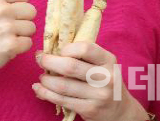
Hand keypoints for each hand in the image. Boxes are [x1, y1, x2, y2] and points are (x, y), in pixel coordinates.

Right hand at [0, 0, 36, 80]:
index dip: (15, 6)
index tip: (1, 14)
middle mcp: (0, 9)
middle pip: (31, 11)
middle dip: (20, 21)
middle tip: (2, 28)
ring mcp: (6, 28)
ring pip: (31, 27)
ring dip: (20, 35)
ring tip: (2, 38)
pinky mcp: (10, 46)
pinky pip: (29, 43)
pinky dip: (19, 48)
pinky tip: (3, 49)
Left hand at [33, 42, 147, 120]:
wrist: (120, 110)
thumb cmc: (106, 82)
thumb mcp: (104, 65)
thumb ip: (85, 57)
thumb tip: (53, 50)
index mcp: (109, 60)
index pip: (85, 48)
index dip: (67, 48)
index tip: (59, 51)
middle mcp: (106, 77)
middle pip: (70, 67)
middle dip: (49, 62)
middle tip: (40, 60)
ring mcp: (98, 95)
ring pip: (63, 86)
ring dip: (46, 80)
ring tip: (41, 77)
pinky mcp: (90, 109)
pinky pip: (62, 100)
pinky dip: (45, 94)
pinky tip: (39, 89)